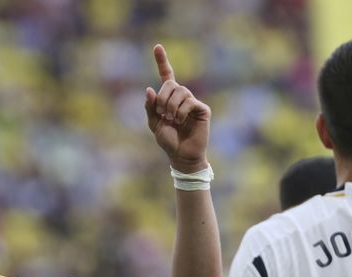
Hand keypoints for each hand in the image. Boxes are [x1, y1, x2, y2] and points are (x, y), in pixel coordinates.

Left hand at [144, 44, 209, 172]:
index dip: (162, 61)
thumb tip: (149, 89)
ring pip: (181, 92)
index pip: (166, 76)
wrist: (181, 155)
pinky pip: (189, 101)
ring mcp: (193, 102)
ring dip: (171, 106)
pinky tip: (180, 121)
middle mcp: (182, 97)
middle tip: (162, 114)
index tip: (157, 46)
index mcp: (169, 98)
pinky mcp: (202, 109)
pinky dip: (181, 111)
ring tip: (171, 119)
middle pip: (171, 84)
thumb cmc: (168, 140)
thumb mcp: (154, 124)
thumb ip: (151, 107)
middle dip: (162, 98)